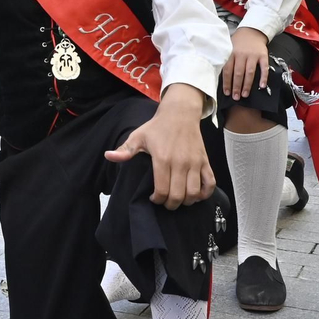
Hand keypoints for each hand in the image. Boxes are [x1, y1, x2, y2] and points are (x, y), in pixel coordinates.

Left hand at [104, 86, 214, 208]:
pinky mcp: (205, 162)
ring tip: (179, 199)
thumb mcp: (138, 136)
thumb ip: (125, 150)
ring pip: (194, 193)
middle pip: (178, 196)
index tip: (154, 198)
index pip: (162, 190)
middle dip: (170, 205)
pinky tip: (196, 195)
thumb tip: (108, 156)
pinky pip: (210, 183)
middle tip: (165, 202)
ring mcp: (195, 163)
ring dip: (186, 201)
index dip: (157, 200)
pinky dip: (205, 194)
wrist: (180, 114)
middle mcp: (180, 163)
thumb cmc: (157, 127)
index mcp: (162, 159)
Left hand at [222, 26, 269, 100]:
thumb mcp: (229, 49)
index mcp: (231, 54)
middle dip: (236, 86)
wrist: (252, 31)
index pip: (227, 70)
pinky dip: (263, 77)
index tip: (227, 93)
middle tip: (236, 97)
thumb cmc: (238, 43)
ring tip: (244, 95)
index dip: (227, 82)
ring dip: (247, 85)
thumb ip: (226, 61)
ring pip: (249, 72)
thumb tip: (221, 79)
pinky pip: (264, 68)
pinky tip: (262, 86)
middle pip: (238, 73)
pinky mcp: (263, 55)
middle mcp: (241, 54)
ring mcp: (253, 55)